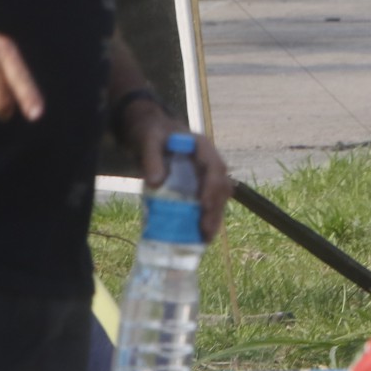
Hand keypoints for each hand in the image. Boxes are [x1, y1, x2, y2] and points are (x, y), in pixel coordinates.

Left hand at [127, 104, 232, 240]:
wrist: (151, 132)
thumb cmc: (152, 133)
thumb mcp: (148, 141)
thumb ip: (152, 158)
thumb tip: (155, 183)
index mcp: (202, 147)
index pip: (215, 167)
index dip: (212, 186)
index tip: (204, 204)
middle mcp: (209, 162)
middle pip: (222, 186)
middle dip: (216, 209)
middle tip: (205, 229)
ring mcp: (206, 175)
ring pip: (219, 197)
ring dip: (214, 217)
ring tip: (205, 238)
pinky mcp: (199, 186)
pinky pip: (209, 202)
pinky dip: (206, 217)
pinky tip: (200, 236)